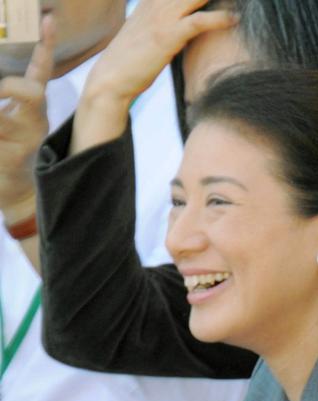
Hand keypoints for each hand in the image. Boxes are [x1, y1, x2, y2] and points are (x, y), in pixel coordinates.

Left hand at [0, 15, 53, 217]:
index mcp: (34, 109)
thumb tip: (3, 89)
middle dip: (8, 89)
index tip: (47, 20)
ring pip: (2, 117)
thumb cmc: (13, 156)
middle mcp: (34, 121)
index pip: (41, 72)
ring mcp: (26, 140)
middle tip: (0, 93)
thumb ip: (8, 99)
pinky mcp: (11, 158)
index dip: (46, 46)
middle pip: (30, 92)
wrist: (21, 198)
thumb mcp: (11, 122)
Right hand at [82, 0, 236, 107]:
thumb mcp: (149, 31)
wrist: (112, 77)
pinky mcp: (168, 35)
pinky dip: (220, 18)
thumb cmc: (132, 59)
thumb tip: (186, 24)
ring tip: (242, 0)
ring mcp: (163, 16)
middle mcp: (158, 1)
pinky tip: (234, 19)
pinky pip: (199, 21)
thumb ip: (166, 21)